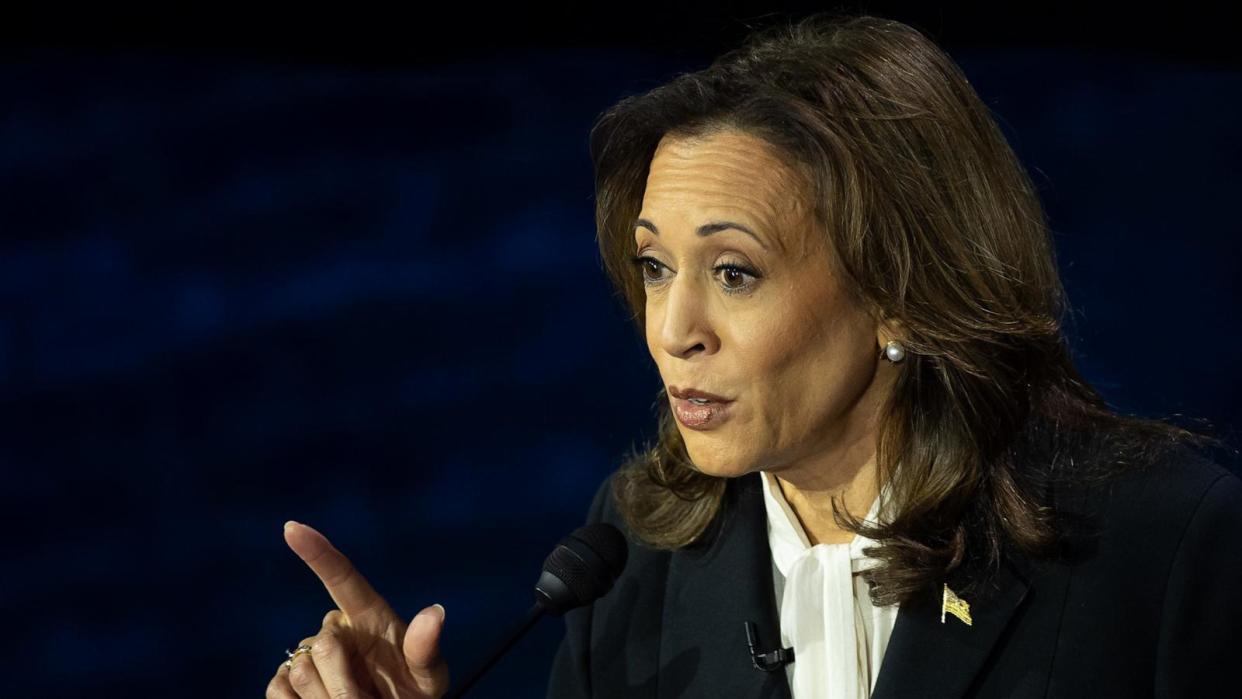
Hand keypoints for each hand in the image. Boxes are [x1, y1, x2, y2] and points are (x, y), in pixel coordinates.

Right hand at [266, 521, 449, 698]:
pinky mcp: (287, 681)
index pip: (341, 576)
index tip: (292, 527)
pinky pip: (277, 689)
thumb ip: (426, 648)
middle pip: (321, 644)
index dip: (317, 552)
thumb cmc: (414, 693)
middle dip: (341, 679)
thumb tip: (435, 613)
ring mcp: (309, 654)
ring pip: (299, 669)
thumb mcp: (429, 677)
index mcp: (368, 615)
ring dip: (324, 697)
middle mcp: (337, 629)